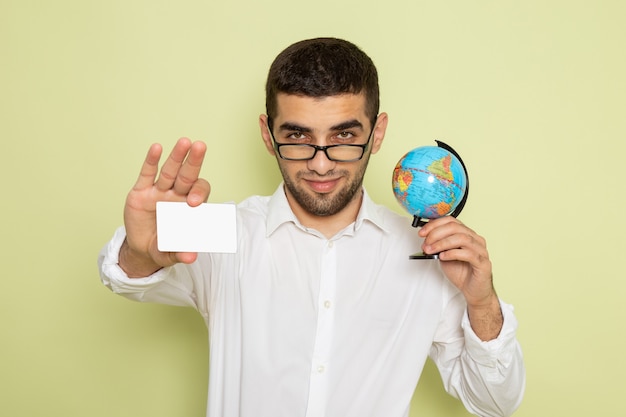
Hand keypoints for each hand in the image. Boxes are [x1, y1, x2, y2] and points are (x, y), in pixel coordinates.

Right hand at [120, 138, 209, 276]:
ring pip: (170, 170)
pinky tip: (157, 148)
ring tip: (184, 142)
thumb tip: (191, 257)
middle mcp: (177, 195)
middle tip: (200, 146)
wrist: (141, 248)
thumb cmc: (163, 247)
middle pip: (187, 175)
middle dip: (194, 162)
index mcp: (189, 207)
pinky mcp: (141, 192)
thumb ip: (181, 254)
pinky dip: (151, 161)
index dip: (199, 194)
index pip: (199, 193)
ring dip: (176, 156)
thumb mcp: (170, 254)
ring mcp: (159, 191)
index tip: (194, 203)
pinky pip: (147, 174)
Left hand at [419, 216, 501, 339]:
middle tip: (425, 243)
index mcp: (467, 234)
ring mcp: (481, 250)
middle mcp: (475, 239)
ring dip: (442, 243)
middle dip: (436, 234)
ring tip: (431, 250)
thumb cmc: (461, 272)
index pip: (451, 221)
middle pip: (455, 227)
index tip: (422, 232)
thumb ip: (438, 245)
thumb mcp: (444, 255)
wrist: (473, 291)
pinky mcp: (483, 263)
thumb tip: (426, 238)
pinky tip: (443, 257)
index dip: (434, 224)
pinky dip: (453, 253)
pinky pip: (468, 254)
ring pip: (462, 238)